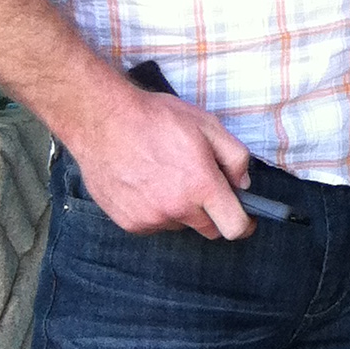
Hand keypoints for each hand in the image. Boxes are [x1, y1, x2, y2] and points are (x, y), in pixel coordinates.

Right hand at [72, 82, 255, 238]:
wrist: (104, 122)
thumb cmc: (157, 119)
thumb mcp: (208, 125)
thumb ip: (235, 157)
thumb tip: (242, 184)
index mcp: (201, 186)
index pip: (233, 227)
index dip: (244, 224)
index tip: (245, 217)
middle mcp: (176, 209)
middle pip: (208, 229)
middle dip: (212, 212)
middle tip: (201, 184)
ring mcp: (150, 219)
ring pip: (180, 224)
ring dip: (182, 209)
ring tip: (167, 176)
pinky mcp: (129, 223)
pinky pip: (154, 224)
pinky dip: (157, 210)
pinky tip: (147, 183)